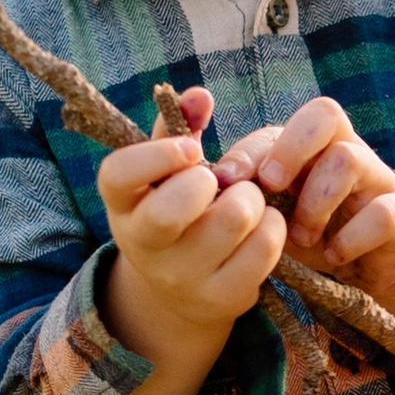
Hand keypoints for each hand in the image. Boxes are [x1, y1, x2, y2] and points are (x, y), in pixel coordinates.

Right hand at [97, 99, 286, 353]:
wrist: (179, 291)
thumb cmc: (175, 209)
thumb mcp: (165, 172)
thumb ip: (178, 127)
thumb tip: (200, 95)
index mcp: (122, 204)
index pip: (119, 174)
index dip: (157, 155)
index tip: (192, 149)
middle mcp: (144, 245)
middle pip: (182, 203)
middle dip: (216, 180)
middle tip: (223, 182)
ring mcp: (182, 276)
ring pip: (235, 219)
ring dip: (253, 199)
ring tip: (247, 201)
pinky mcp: (222, 298)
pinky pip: (264, 248)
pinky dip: (274, 227)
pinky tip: (264, 226)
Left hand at [212, 97, 394, 301]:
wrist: (371, 266)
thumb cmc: (314, 232)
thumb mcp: (276, 214)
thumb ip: (246, 195)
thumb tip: (205, 184)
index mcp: (308, 146)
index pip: (278, 128)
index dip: (249, 152)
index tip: (225, 183)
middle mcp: (345, 149)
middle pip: (324, 114)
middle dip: (290, 149)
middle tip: (271, 187)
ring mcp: (377, 178)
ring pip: (348, 159)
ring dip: (316, 203)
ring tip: (302, 236)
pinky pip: (382, 213)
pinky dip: (352, 238)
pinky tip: (335, 255)